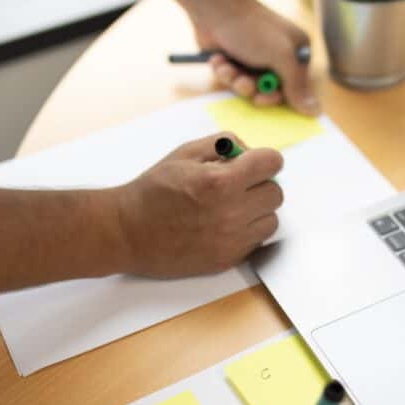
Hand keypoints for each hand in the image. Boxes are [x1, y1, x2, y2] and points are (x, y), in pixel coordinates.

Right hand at [111, 133, 282, 277]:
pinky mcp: (227, 259)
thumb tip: (250, 151)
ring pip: (271, 220)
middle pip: (276, 193)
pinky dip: (247, 232)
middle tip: (239, 185)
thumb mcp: (185, 153)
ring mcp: (231, 240)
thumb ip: (224, 144)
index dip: (264, 159)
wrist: (128, 232)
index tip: (254, 163)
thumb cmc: (153, 191)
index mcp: (220, 182)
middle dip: (260, 184)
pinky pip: (257, 241)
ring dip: (257, 211)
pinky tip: (224, 225)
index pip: (273, 163)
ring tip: (232, 207)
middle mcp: (230, 213)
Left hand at [194, 0, 318, 115]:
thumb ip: (297, 85)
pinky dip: (224, 71)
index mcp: (296, 52)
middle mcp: (278, 56)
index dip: (279, 96)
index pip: (296, 87)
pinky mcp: (236, 60)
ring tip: (228, 67)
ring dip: (236, 79)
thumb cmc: (253, 29)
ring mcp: (256, 58)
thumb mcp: (280, 56)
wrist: (214, 8)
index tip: (264, 98)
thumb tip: (315, 111)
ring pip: (249, 86)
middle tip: (243, 83)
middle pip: (271, 90)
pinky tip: (219, 59)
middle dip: (253, 88)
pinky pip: (233, 78)